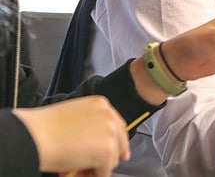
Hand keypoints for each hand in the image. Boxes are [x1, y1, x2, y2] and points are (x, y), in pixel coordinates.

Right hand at [13, 96, 128, 175]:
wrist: (33, 135)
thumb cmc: (43, 129)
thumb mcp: (74, 119)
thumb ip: (90, 128)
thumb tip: (95, 146)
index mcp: (100, 104)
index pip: (117, 126)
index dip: (116, 142)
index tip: (119, 153)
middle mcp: (109, 116)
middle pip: (120, 142)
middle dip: (107, 157)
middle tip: (88, 168)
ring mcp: (110, 132)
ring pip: (112, 159)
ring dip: (96, 167)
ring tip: (75, 169)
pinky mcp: (107, 150)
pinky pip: (105, 172)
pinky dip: (93, 175)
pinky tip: (76, 171)